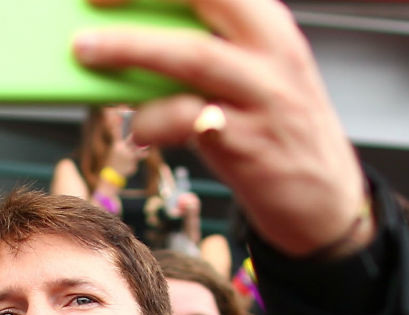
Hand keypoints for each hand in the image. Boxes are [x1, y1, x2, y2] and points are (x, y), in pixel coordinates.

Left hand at [74, 0, 370, 257]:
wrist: (324, 201)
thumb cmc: (272, 131)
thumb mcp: (250, 77)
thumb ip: (201, 53)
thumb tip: (124, 39)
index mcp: (270, 27)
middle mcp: (274, 53)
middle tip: (93, 0)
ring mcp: (264, 98)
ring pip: (194, 56)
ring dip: (131, 48)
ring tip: (85, 51)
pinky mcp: (249, 145)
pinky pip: (188, 122)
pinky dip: (151, 120)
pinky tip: (137, 130)